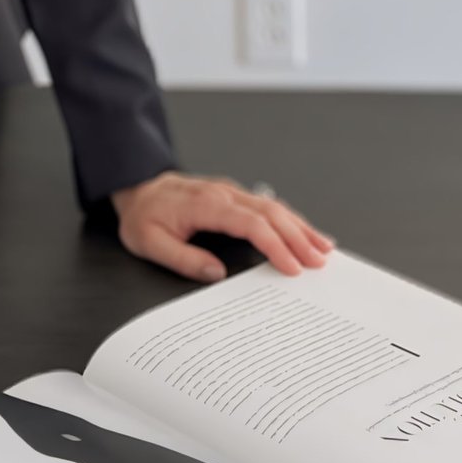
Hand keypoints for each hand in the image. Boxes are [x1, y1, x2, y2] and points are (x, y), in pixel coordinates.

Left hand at [110, 171, 332, 281]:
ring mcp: (232, 192)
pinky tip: (305, 232)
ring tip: (324, 248)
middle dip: (298, 237)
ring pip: (274, 206)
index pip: (250, 223)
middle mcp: (224, 193)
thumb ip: (182, 259)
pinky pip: (268, 206)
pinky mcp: (234, 196)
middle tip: (320, 262)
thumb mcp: (149, 242)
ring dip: (301, 227)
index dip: (274, 245)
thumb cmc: (143, 217)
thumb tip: (217, 274)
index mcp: (206, 204)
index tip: (292, 266)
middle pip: (271, 213)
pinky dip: (291, 220)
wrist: (137, 188)